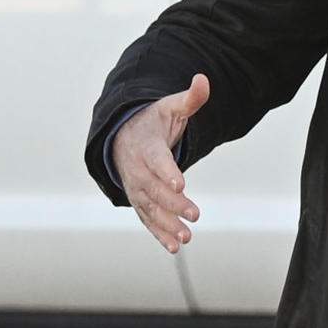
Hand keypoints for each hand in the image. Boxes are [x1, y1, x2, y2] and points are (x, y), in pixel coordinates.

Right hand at [111, 73, 208, 254]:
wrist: (122, 137)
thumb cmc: (152, 122)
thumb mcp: (170, 106)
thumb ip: (189, 98)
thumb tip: (204, 80)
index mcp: (145, 146)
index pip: (156, 160)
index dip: (167, 172)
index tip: (180, 185)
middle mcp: (137, 170)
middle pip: (153, 189)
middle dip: (173, 204)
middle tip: (194, 215)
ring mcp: (136, 188)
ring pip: (149, 209)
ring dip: (166, 224)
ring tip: (185, 237)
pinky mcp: (139, 201)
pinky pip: (147, 220)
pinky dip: (159, 234)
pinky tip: (175, 247)